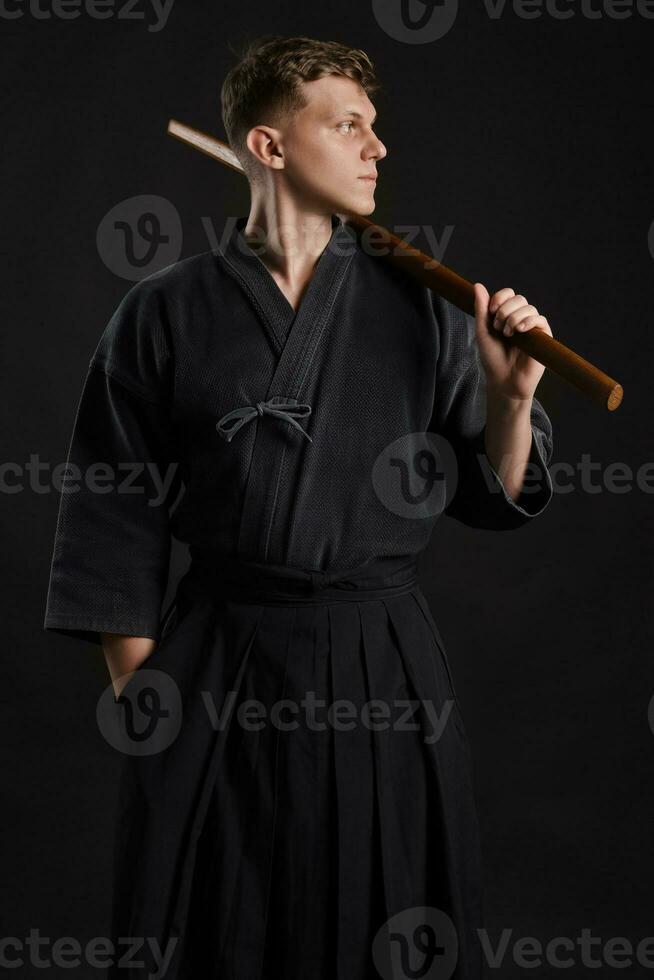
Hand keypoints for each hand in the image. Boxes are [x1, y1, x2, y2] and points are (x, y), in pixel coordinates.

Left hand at [473, 284, 552, 401]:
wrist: (504, 381)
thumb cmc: (492, 359)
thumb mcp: (483, 332)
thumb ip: (481, 309)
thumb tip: (478, 285)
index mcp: (507, 315)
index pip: (508, 294)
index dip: (500, 298)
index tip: (492, 311)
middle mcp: (521, 318)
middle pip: (519, 298)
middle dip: (506, 310)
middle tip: (498, 328)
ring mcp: (533, 327)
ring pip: (529, 308)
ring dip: (514, 318)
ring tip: (508, 334)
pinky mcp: (543, 337)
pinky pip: (540, 319)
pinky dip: (529, 321)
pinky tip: (520, 331)